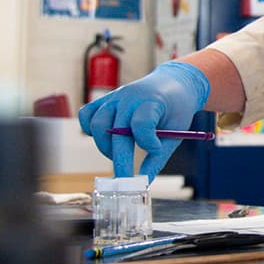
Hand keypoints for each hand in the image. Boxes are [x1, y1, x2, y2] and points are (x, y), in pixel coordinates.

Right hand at [77, 61, 209, 178]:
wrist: (174, 82)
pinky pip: (87, 114)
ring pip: (97, 124)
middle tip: (126, 180)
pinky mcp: (105, 100)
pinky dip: (90, 129)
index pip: (142, 123)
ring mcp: (114, 97)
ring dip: (105, 145)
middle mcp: (129, 98)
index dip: (147, 142)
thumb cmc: (177, 108)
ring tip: (119, 154)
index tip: (155, 150)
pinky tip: (105, 138)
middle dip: (120, 160)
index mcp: (151, 101)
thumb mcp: (176, 131)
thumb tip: (145, 181)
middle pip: (116, 132)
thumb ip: (158, 157)